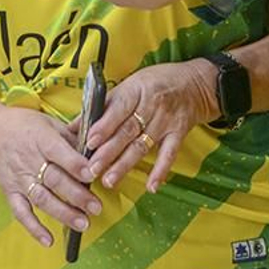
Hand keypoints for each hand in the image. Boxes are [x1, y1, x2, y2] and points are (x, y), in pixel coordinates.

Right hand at [0, 106, 98, 248]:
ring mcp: (19, 179)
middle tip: (96, 207)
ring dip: (63, 213)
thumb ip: (72, 136)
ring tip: (83, 223)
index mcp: (41, 139)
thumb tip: (98, 145)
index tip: (92, 175)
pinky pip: (21, 212)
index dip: (76, 165)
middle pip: (54, 180)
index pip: (59, 153)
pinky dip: (33, 228)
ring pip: (42, 198)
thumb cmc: (24, 126)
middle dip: (77, 195)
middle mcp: (29, 160)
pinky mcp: (10, 192)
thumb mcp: (49, 122)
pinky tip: (48, 240)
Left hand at [83, 60, 213, 191]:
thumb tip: (73, 126)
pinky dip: (160, 171)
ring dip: (125, 164)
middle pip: (127, 131)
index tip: (89, 142)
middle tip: (92, 170)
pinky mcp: (179, 133)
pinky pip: (169, 154)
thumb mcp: (129, 85)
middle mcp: (152, 105)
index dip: (104, 126)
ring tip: (109, 181)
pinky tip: (151, 186)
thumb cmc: (155, 82)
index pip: (118, 109)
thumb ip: (103, 107)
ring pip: (143, 145)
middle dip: (108, 152)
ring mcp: (167, 121)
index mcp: (137, 90)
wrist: (195, 83)